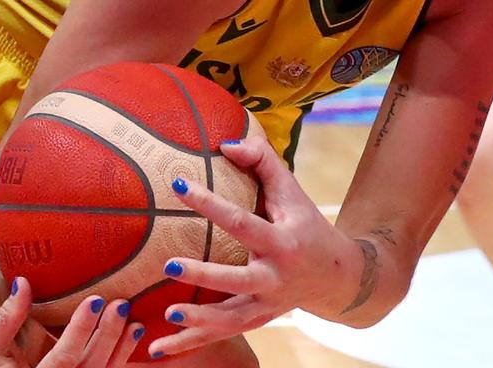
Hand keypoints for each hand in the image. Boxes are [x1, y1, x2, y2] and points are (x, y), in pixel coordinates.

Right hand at [0, 277, 142, 367]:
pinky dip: (121, 358)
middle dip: (107, 336)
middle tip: (119, 305)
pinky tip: (131, 336)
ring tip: (134, 321)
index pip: (64, 359)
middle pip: (90, 367)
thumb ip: (5, 319)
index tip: (95, 301)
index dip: (80, 331)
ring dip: (120, 350)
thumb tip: (23, 282)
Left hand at [146, 136, 354, 357]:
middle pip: (238, 280)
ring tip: (165, 316)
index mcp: (282, 242)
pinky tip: (156, 348)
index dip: (209, 202)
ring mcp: (267, 306)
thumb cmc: (304, 222)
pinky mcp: (256, 322)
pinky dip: (190, 344)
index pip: (241, 221)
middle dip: (204, 276)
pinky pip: (221, 336)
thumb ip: (262, 159)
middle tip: (168, 265)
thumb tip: (224, 144)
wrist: (336, 276)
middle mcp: (275, 278)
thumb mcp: (290, 189)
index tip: (177, 184)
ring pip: (230, 320)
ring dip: (197, 322)